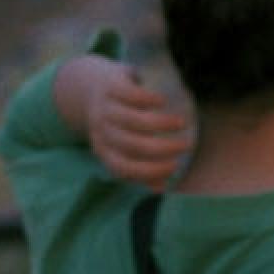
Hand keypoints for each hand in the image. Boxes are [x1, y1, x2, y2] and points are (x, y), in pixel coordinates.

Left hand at [53, 55, 193, 190]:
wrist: (88, 86)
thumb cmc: (115, 122)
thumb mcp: (122, 145)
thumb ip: (140, 166)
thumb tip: (160, 188)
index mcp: (103, 150)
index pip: (123, 167)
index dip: (150, 170)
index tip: (175, 166)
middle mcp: (101, 130)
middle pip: (131, 144)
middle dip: (162, 148)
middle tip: (185, 146)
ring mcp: (105, 107)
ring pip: (132, 120)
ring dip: (161, 123)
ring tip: (182, 123)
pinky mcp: (111, 86)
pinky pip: (130, 94)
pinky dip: (149, 99)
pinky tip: (163, 101)